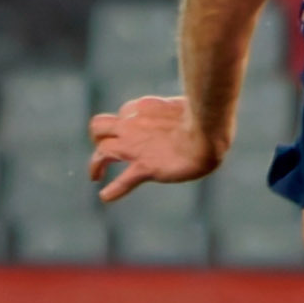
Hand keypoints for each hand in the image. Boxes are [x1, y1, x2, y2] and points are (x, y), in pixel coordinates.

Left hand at [92, 93, 220, 202]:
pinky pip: (122, 181)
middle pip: (100, 126)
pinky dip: (112, 190)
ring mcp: (134, 146)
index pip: (126, 114)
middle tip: (104, 149)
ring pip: (102, 150)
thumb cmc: (207, 118)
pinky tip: (104, 196)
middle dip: (99, 137)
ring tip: (96, 175)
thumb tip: (191, 119)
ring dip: (96, 163)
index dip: (127, 123)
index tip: (136, 134)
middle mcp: (132, 124)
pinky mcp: (144, 166)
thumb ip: (181, 113)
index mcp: (143, 108)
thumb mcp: (189, 106)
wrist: (207, 131)